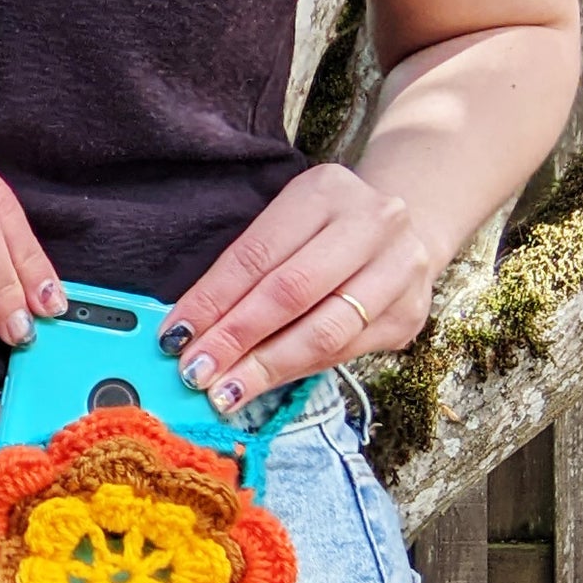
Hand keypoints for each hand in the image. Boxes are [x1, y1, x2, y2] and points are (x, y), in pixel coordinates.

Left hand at [156, 164, 437, 413]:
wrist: (408, 227)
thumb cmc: (324, 231)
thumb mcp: (286, 225)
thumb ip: (245, 270)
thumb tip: (187, 332)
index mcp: (325, 191)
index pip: (256, 254)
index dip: (211, 300)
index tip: (173, 337)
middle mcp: (371, 223)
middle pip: (291, 293)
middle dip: (235, 339)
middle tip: (195, 372)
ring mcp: (399, 268)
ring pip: (323, 332)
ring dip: (265, 368)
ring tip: (225, 391)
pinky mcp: (409, 313)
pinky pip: (344, 354)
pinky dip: (296, 374)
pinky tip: (262, 386)